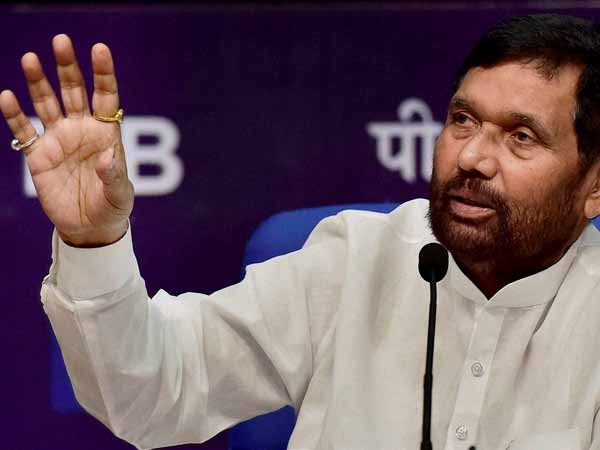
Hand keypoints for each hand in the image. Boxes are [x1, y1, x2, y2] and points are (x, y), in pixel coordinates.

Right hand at [0, 34, 132, 245]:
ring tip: (30, 59)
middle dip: (67, 67)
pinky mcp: (39, 155)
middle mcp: (81, 130)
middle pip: (74, 91)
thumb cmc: (112, 208)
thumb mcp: (120, 194)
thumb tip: (108, 156)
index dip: (103, 73)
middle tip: (61, 41)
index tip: (99, 48)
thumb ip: (114, 174)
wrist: (90, 228)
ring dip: (39, 83)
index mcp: (107, 133)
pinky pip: (25, 130)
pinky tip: (6, 97)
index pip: (105, 96)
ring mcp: (59, 139)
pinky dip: (15, 115)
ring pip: (47, 103)